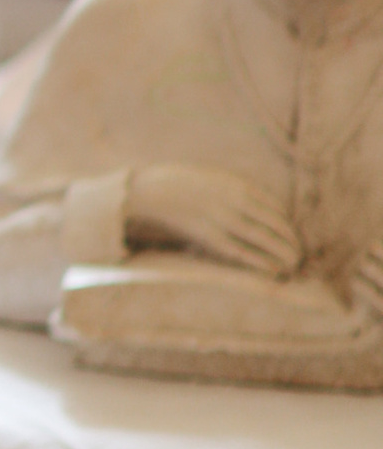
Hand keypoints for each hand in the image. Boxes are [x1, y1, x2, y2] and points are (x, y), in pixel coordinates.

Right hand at [125, 165, 299, 274]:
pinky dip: (263, 263)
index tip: (290, 233)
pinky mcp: (211, 238)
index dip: (287, 223)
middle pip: (276, 224)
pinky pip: (245, 254)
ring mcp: (223, 220)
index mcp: (236, 184)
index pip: (275, 206)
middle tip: (300, 252)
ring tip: (293, 264)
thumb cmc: (179, 183)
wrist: (149, 191)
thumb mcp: (213, 177)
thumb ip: (235, 190)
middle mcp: (235, 201)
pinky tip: (274, 271)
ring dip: (284, 253)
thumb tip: (259, 208)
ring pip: (265, 240)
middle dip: (292, 241)